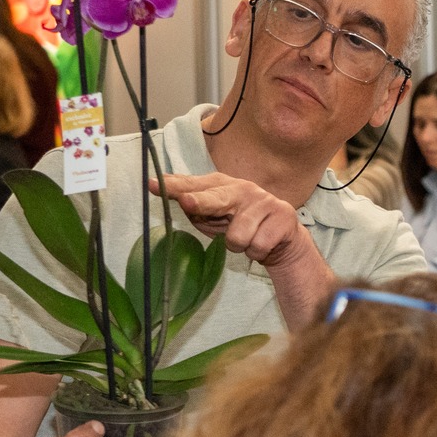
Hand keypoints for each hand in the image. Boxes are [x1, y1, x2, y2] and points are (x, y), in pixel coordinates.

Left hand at [152, 172, 308, 266]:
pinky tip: (262, 244)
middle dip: (200, 201)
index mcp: (221, 185)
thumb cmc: (241, 226)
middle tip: (186, 202)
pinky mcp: (283, 215)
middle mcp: (242, 188)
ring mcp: (264, 200)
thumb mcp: (215, 218)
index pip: (192, 185)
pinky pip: (257, 246)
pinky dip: (256, 252)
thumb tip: (180, 200)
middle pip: (216, 198)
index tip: (154, 185)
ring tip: (247, 240)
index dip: (174, 186)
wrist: (283, 240)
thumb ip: (197, 210)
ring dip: (239, 246)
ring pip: (237, 236)